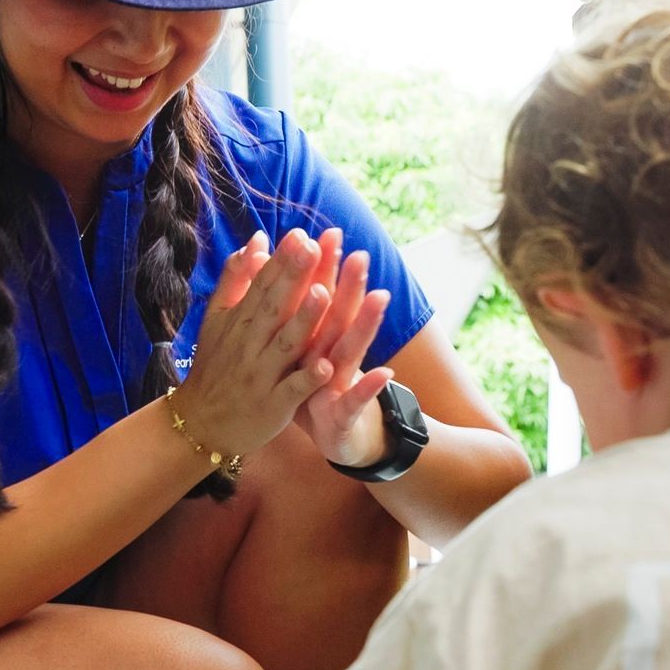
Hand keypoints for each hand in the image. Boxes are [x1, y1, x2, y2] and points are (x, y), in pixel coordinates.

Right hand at [168, 229, 337, 456]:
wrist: (199, 423)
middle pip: (274, 307)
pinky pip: (291, 390)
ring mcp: (261, 375)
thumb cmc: (215, 366)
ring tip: (324, 294)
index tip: (299, 234)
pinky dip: (307, 379)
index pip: (261, 285)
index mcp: (239, 321)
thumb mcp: (217, 319)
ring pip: (285, 344)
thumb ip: (236, 279)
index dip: (280, 260)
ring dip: (304, 320)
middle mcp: (250, 344)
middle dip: (294, 278)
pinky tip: (326, 366)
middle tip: (314, 248)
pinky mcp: (273, 406)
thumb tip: (257, 241)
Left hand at [293, 237, 394, 466]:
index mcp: (315, 338)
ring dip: (367, 324)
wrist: (337, 437)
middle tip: (359, 252)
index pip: (318, 296)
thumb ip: (296, 315)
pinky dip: (371, 387)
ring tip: (381, 296)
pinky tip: (386, 373)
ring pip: (354, 350)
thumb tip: (284, 276)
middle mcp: (333, 353)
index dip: (322, 267)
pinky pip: (358, 400)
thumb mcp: (301, 351)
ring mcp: (343, 382)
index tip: (326, 232)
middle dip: (349, 284)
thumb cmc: (313, 389)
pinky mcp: (347, 412)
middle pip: (340, 315)